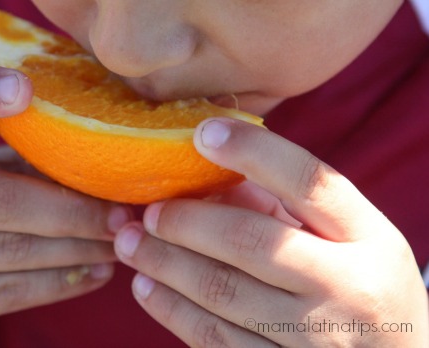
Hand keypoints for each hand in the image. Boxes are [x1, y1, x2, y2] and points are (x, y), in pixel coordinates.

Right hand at [0, 66, 130, 347]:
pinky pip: (9, 293)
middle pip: (2, 201)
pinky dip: (62, 283)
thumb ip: (21, 163)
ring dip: (79, 249)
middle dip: (75, 212)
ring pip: (13, 251)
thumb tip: (106, 165)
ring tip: (120, 243)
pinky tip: (97, 273)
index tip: (25, 88)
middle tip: (124, 214)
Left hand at [114, 117, 427, 346]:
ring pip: (222, 294)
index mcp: (366, 239)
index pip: (309, 183)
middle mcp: (346, 288)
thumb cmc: (365, 286)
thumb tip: (214, 177)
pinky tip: (146, 288)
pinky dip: (172, 311)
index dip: (254, 151)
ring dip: (165, 264)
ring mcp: (314, 338)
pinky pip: (216, 340)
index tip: (203, 132)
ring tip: (130, 244)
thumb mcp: (351, 238)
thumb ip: (290, 205)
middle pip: (251, 243)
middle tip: (148, 211)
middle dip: (186, 223)